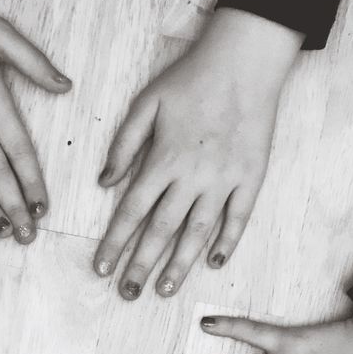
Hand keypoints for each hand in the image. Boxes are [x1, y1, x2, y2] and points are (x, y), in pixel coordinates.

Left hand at [94, 9, 299, 298]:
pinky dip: (226, 242)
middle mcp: (192, 176)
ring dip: (179, 264)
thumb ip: (123, 145)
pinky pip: (238, 218)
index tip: (101, 268)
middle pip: (161, 231)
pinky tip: (213, 263)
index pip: (131, 212)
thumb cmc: (191, 79)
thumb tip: (104, 183)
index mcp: (163, 160)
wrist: (244, 60)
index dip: (114, 243)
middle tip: (127, 294)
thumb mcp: (146, 103)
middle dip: (140, 265)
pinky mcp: (251, 177)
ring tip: (164, 290)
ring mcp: (224, 179)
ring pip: (197, 232)